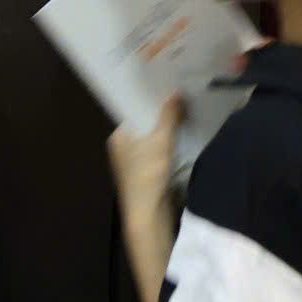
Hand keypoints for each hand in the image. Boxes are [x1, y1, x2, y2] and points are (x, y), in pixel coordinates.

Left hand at [106, 92, 183, 218]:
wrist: (147, 213)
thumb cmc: (148, 173)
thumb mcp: (161, 140)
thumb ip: (169, 116)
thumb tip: (176, 92)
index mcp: (118, 136)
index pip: (134, 110)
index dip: (151, 99)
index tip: (168, 87)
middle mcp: (122, 146)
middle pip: (144, 123)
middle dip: (161, 114)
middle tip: (180, 97)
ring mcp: (132, 161)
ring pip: (151, 137)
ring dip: (166, 129)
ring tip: (183, 112)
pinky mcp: (143, 172)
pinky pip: (156, 149)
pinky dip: (167, 143)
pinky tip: (181, 136)